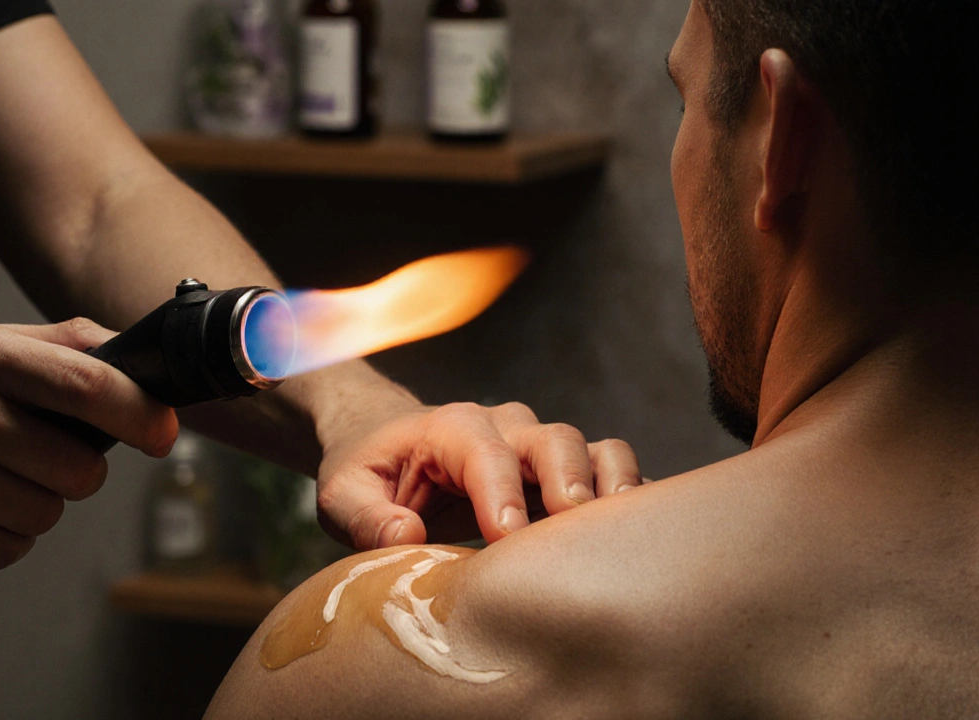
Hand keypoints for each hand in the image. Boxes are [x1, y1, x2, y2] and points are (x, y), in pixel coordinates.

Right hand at [0, 318, 176, 569]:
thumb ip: (60, 346)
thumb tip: (138, 361)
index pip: (89, 385)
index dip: (140, 415)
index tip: (161, 432)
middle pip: (80, 468)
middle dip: (78, 472)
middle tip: (42, 457)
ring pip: (47, 514)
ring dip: (36, 505)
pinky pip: (9, 549)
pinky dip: (3, 536)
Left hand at [315, 402, 640, 549]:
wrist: (382, 442)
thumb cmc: (365, 472)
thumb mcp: (342, 496)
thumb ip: (366, 517)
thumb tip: (408, 535)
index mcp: (450, 427)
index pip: (485, 452)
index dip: (501, 492)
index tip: (508, 537)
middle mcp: (504, 426)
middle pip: (554, 440)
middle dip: (569, 482)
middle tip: (574, 528)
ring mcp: (537, 444)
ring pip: (593, 449)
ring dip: (612, 486)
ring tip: (620, 532)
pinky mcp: (559, 469)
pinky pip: (608, 469)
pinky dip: (627, 495)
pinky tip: (636, 534)